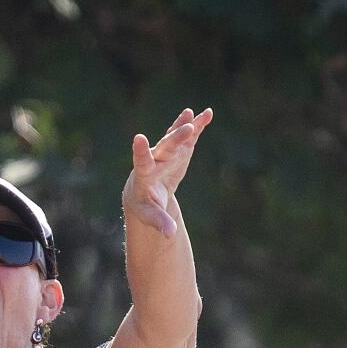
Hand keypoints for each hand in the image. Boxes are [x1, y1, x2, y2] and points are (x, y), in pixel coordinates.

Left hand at [123, 108, 213, 237]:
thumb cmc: (145, 205)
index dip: (141, 151)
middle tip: (186, 128)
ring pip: (175, 137)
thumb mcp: (151, 215)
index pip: (141, 162)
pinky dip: (197, 125)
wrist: (146, 191)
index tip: (139, 139)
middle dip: (175, 138)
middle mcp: (155, 159)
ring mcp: (167, 152)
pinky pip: (188, 136)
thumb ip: (160, 223)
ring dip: (184, 125)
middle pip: (164, 147)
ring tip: (193, 113)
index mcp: (145, 175)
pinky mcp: (180, 150)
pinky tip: (207, 114)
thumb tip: (170, 233)